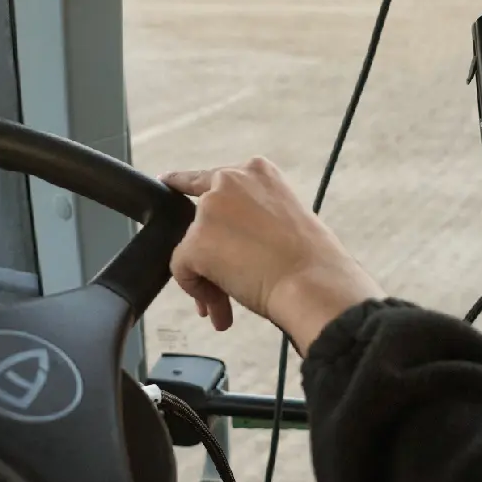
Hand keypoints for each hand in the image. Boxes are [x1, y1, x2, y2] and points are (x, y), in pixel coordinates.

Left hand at [161, 158, 381, 352]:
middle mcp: (229, 181)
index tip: (168, 181)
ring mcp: (210, 209)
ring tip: (224, 309)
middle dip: (208, 255)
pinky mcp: (196, 241)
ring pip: (192, 248)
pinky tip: (220, 306)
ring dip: (208, 280)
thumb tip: (228, 247)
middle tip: (219, 288)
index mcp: (256, 172)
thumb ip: (253, 219)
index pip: (211, 177)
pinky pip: (183, 270)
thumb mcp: (285, 220)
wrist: (312, 283)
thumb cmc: (312, 262)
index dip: (185, 182)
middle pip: (200, 220)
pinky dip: (197, 290)